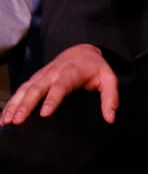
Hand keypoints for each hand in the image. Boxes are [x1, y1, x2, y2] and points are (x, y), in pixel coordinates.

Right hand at [1, 43, 117, 125]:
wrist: (81, 52)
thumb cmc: (96, 69)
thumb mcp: (109, 78)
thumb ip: (111, 97)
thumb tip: (111, 118)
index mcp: (72, 72)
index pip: (61, 85)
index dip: (53, 98)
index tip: (44, 113)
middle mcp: (53, 72)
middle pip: (37, 87)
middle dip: (27, 104)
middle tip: (18, 120)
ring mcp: (41, 75)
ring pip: (25, 89)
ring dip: (15, 104)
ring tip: (7, 121)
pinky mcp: (34, 79)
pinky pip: (20, 90)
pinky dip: (10, 103)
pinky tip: (3, 118)